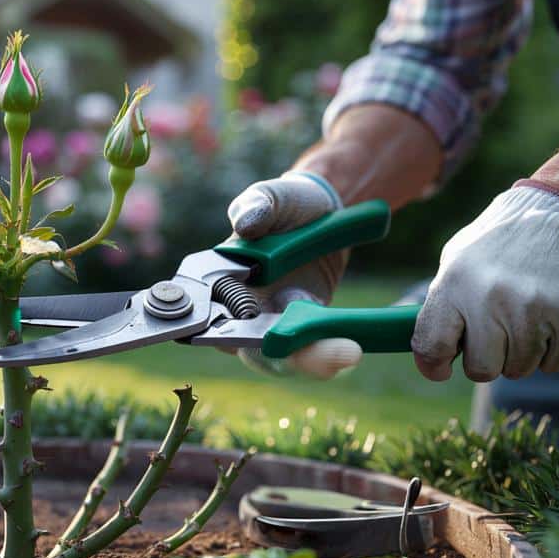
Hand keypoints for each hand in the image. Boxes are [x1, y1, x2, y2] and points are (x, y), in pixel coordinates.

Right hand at [226, 170, 361, 379]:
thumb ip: (258, 204)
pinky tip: (351, 347)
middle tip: (324, 348)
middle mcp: (238, 310)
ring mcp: (270, 325)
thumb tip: (245, 223)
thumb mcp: (275, 195)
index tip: (253, 331)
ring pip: (279, 359)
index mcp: (218, 280)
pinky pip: (307, 354)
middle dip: (282, 354)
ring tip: (347, 351)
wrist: (322, 212)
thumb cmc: (288, 204)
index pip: (207, 315)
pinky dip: (327, 355)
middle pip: (247, 349)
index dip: (223, 331)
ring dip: (311, 362)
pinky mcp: (300, 332)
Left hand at [412, 184, 558, 381]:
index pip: (432, 347)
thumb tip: (430, 354)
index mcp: (455, 282)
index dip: (434, 365)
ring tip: (527, 316)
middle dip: (487, 359)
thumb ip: (443, 304)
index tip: (441, 368)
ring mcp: (535, 309)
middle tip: (496, 336)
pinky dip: (554, 350)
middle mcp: (492, 298)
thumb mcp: (459, 258)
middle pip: (482, 369)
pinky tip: (553, 317)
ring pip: (519, 368)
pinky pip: (555, 363)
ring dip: (522, 353)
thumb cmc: (504, 238)